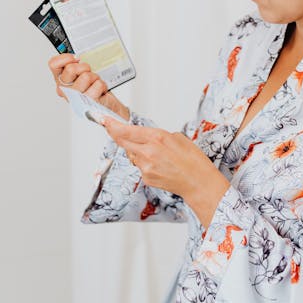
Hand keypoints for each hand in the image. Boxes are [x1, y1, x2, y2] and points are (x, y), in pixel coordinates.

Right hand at [48, 53, 129, 119]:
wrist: (106, 104)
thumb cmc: (94, 87)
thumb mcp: (83, 71)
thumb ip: (77, 62)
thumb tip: (80, 54)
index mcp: (61, 79)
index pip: (54, 64)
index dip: (66, 58)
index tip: (75, 58)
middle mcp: (65, 89)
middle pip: (71, 69)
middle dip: (84, 67)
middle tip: (88, 72)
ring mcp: (75, 98)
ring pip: (86, 76)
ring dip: (95, 77)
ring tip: (95, 83)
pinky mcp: (87, 103)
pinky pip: (97, 84)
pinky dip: (102, 85)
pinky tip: (100, 91)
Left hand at [100, 117, 229, 227]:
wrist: (198, 183)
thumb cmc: (193, 160)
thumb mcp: (177, 138)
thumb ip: (158, 136)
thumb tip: (146, 137)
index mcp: (157, 138)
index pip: (127, 130)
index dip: (112, 125)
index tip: (104, 120)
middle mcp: (148, 152)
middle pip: (122, 142)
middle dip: (116, 134)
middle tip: (111, 128)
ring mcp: (145, 167)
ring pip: (132, 155)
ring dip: (136, 151)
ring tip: (156, 154)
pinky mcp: (146, 178)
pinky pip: (139, 166)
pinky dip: (145, 163)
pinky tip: (159, 165)